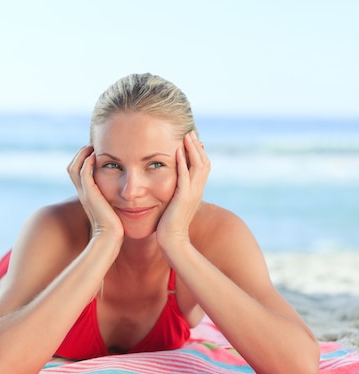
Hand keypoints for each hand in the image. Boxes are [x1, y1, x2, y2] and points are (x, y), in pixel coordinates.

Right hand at [67, 146, 123, 242]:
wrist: (111, 238)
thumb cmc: (115, 227)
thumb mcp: (113, 209)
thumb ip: (114, 199)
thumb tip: (126, 194)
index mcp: (87, 195)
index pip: (77, 173)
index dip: (83, 160)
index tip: (94, 152)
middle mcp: (83, 193)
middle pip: (72, 167)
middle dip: (80, 154)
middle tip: (91, 145)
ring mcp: (85, 193)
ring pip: (74, 168)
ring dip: (82, 155)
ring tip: (92, 147)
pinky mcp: (89, 194)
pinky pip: (84, 173)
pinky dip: (87, 162)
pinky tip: (96, 156)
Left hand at [156, 131, 210, 248]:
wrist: (172, 241)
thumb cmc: (170, 224)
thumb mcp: (175, 204)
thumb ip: (177, 192)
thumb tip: (174, 185)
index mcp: (196, 191)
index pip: (202, 167)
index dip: (199, 152)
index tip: (192, 139)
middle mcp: (197, 191)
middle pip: (204, 163)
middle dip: (197, 146)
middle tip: (190, 132)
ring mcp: (192, 194)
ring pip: (198, 167)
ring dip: (192, 150)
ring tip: (187, 136)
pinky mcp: (183, 198)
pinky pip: (185, 176)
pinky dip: (182, 162)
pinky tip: (178, 151)